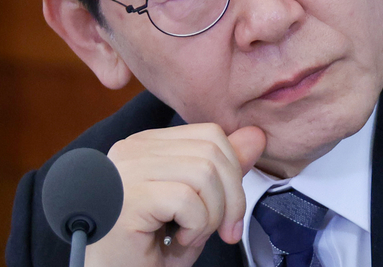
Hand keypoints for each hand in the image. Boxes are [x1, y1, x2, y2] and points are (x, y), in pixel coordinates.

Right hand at [85, 124, 266, 266]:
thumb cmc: (147, 247)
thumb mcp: (198, 205)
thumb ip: (223, 171)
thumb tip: (256, 136)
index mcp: (148, 145)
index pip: (211, 135)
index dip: (234, 172)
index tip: (232, 213)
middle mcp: (133, 149)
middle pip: (212, 151)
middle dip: (232, 198)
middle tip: (224, 231)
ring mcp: (127, 170)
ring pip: (204, 173)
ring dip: (212, 215)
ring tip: (192, 235)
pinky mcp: (128, 196)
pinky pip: (187, 199)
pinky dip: (197, 225)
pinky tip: (178, 239)